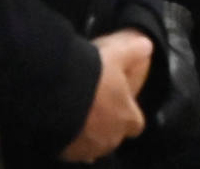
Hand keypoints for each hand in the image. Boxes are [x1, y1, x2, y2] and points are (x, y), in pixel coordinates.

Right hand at [60, 30, 152, 161]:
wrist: (53, 94)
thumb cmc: (91, 77)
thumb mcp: (118, 54)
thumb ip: (135, 51)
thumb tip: (146, 46)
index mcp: (128, 118)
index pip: (136, 123)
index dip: (127, 113)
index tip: (119, 103)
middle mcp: (110, 138)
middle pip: (113, 135)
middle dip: (106, 124)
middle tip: (94, 106)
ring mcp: (87, 149)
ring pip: (92, 144)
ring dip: (87, 132)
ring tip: (76, 114)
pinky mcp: (65, 153)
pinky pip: (70, 150)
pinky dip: (68, 140)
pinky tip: (62, 124)